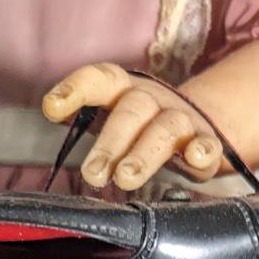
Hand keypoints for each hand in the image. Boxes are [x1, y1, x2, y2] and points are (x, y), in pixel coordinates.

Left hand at [42, 63, 222, 190]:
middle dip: (110, 143)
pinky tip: (193, 157)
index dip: (75, 88)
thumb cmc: (142, 129)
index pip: (100, 80)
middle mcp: (152, 101)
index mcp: (125, 91)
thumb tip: (52, 111)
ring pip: (165, 130)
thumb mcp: (112, 118)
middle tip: (93, 174)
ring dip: (144, 154)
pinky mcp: (205, 143)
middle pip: (132, 112)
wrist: (196, 131)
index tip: (51, 107)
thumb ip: (83, 117)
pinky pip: (206, 143)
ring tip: (125, 178)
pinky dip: (201, 149)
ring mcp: (181, 120)